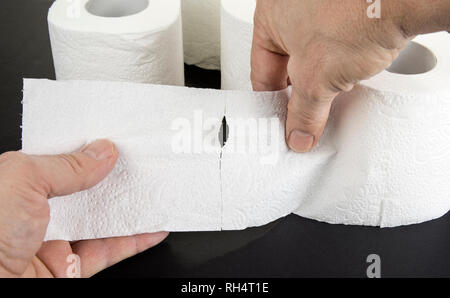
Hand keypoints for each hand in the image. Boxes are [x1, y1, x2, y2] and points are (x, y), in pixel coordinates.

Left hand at [0, 139, 167, 276]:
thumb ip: (66, 166)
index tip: (114, 142)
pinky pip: (108, 252)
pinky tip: (151, 229)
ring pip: (100, 222)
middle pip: (84, 192)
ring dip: (128, 209)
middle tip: (138, 165)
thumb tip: (102, 153)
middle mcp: (34, 214)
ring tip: (151, 192)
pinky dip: (134, 241)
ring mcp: (53, 242)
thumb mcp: (21, 180)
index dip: (87, 150)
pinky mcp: (69, 269)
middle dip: (112, 179)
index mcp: (16, 186)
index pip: (59, 161)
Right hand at [251, 0, 449, 151]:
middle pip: (287, 66)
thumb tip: (299, 132)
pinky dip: (339, 67)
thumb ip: (303, 112)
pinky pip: (334, 49)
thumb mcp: (317, 77)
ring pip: (312, 58)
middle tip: (305, 117)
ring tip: (330, 97)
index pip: (261, 73)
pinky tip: (348, 78)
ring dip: (320, 82)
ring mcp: (321, 9)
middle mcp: (292, 8)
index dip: (271, 104)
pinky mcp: (347, 14)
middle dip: (298, 94)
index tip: (282, 124)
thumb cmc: (359, 12)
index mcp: (270, 15)